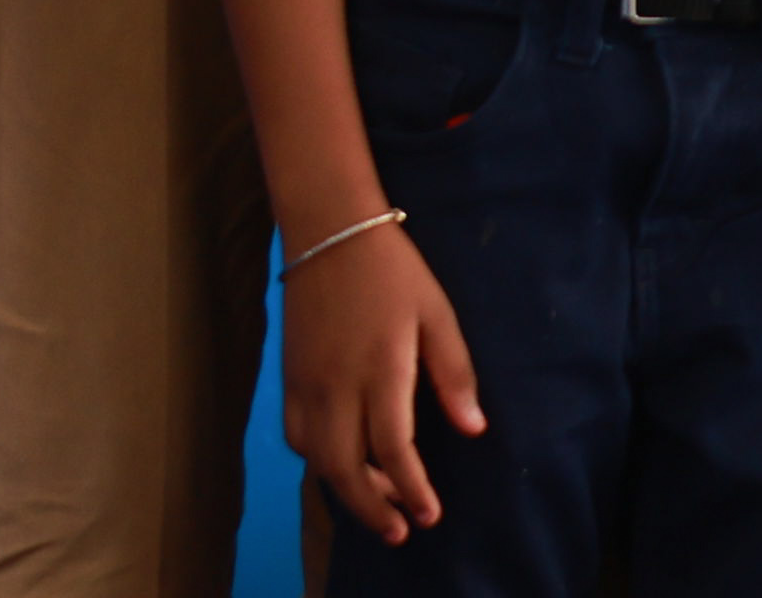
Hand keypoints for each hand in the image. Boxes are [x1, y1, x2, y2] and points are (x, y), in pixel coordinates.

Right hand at [279, 218, 484, 541]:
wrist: (329, 229)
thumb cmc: (392, 271)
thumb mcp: (437, 313)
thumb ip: (454, 373)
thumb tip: (474, 429)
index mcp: (380, 369)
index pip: (393, 450)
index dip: (412, 490)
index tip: (430, 515)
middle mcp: (336, 385)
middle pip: (345, 467)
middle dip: (373, 508)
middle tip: (400, 530)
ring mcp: (305, 382)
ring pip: (316, 458)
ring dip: (344, 489)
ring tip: (377, 500)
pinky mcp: (288, 376)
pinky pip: (295, 434)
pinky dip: (317, 460)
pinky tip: (340, 461)